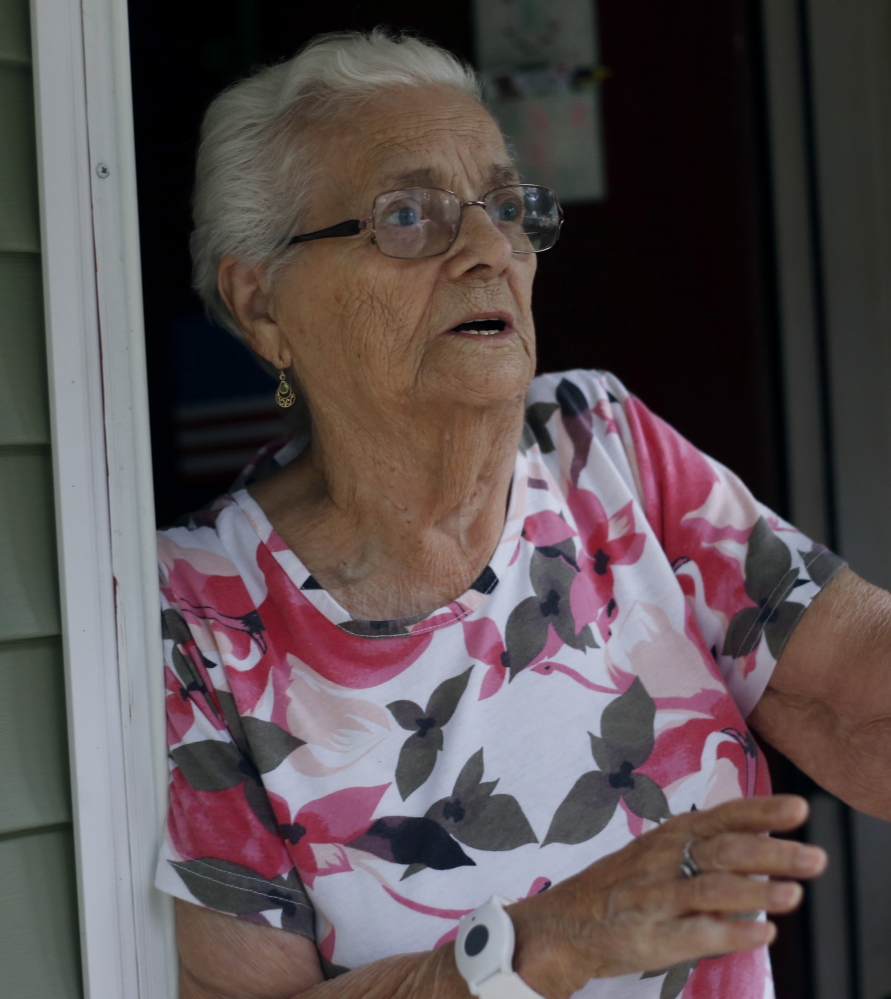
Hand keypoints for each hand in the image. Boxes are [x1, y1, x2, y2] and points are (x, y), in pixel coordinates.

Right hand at [507, 794, 826, 998]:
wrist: (565, 923)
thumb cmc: (620, 887)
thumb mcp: (657, 853)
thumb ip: (704, 847)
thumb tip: (764, 842)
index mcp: (670, 836)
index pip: (721, 817)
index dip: (760, 812)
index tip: (798, 809)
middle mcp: (664, 861)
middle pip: (723, 850)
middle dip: (772, 853)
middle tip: (814, 857)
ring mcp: (656, 898)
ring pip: (711, 888)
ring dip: (756, 891)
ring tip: (794, 895)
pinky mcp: (650, 937)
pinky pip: (695, 933)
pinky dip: (731, 933)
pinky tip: (761, 934)